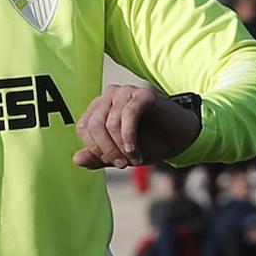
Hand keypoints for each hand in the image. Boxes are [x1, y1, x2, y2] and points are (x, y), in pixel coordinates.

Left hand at [73, 85, 200, 169]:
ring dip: (121, 147)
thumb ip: (98, 156)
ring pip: (110, 122)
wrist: (179, 140)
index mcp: (99, 108)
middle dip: (107, 150)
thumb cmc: (148, 144)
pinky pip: (128, 114)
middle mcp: (109, 95)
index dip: (95, 149)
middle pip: (94, 125)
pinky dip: (129, 136)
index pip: (83, 127)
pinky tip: (134, 149)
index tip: (112, 162)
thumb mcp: (119, 154)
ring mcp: (126, 91)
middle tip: (122, 164)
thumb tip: (76, 159)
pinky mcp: (144, 94)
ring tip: (134, 158)